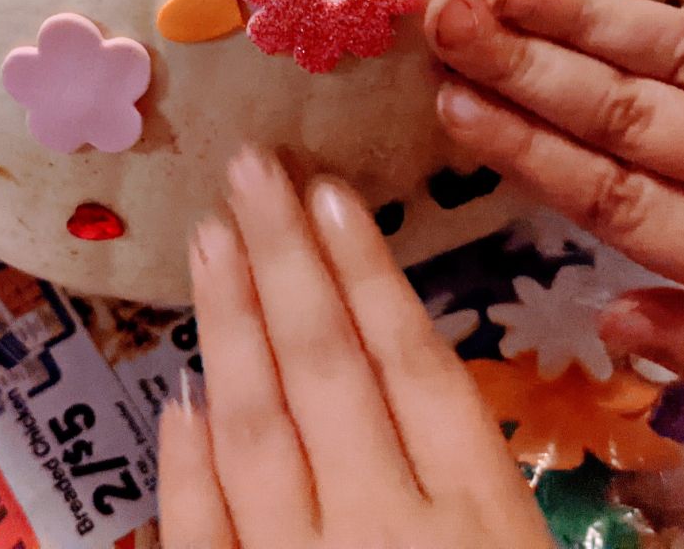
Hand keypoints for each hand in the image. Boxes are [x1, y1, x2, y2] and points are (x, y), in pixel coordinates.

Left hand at [157, 149, 552, 548]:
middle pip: (327, 368)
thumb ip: (505, 484)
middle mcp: (384, 530)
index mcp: (480, 512)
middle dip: (285, 257)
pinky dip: (187, 467)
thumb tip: (452, 384)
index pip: (414, 362)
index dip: (367, 269)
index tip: (329, 192)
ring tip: (209, 238)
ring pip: (256, 432)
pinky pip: (201, 538)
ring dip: (230, 326)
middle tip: (250, 170)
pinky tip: (178, 397)